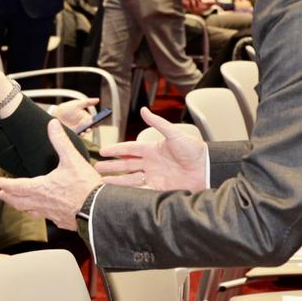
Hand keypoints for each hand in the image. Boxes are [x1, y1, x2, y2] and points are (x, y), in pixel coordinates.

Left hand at [0, 120, 104, 230]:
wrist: (99, 210)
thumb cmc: (85, 187)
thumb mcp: (72, 159)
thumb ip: (60, 141)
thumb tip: (53, 125)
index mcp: (41, 188)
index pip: (16, 187)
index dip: (5, 184)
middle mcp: (43, 203)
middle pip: (19, 202)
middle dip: (8, 198)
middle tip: (1, 195)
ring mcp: (52, 214)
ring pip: (30, 211)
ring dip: (21, 207)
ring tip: (17, 205)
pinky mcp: (62, 221)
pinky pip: (46, 218)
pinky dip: (40, 214)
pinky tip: (44, 213)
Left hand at [49, 96, 97, 131]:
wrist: (57, 113)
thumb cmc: (69, 107)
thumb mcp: (78, 103)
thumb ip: (88, 102)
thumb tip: (98, 100)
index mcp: (87, 118)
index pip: (94, 121)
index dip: (97, 122)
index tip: (98, 123)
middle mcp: (84, 124)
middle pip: (90, 128)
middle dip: (91, 129)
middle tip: (90, 127)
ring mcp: (78, 129)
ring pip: (84, 133)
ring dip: (85, 133)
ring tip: (84, 132)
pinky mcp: (73, 133)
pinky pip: (77, 135)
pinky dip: (78, 135)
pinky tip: (78, 133)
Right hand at [95, 108, 209, 191]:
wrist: (206, 169)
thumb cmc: (194, 150)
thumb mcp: (174, 134)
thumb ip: (158, 123)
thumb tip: (144, 110)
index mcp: (152, 148)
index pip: (129, 148)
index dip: (116, 149)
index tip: (103, 150)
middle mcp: (150, 162)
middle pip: (126, 164)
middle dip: (111, 165)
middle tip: (96, 166)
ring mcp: (153, 175)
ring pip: (129, 177)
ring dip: (116, 178)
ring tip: (101, 180)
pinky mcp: (158, 187)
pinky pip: (139, 189)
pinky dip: (128, 189)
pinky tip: (118, 190)